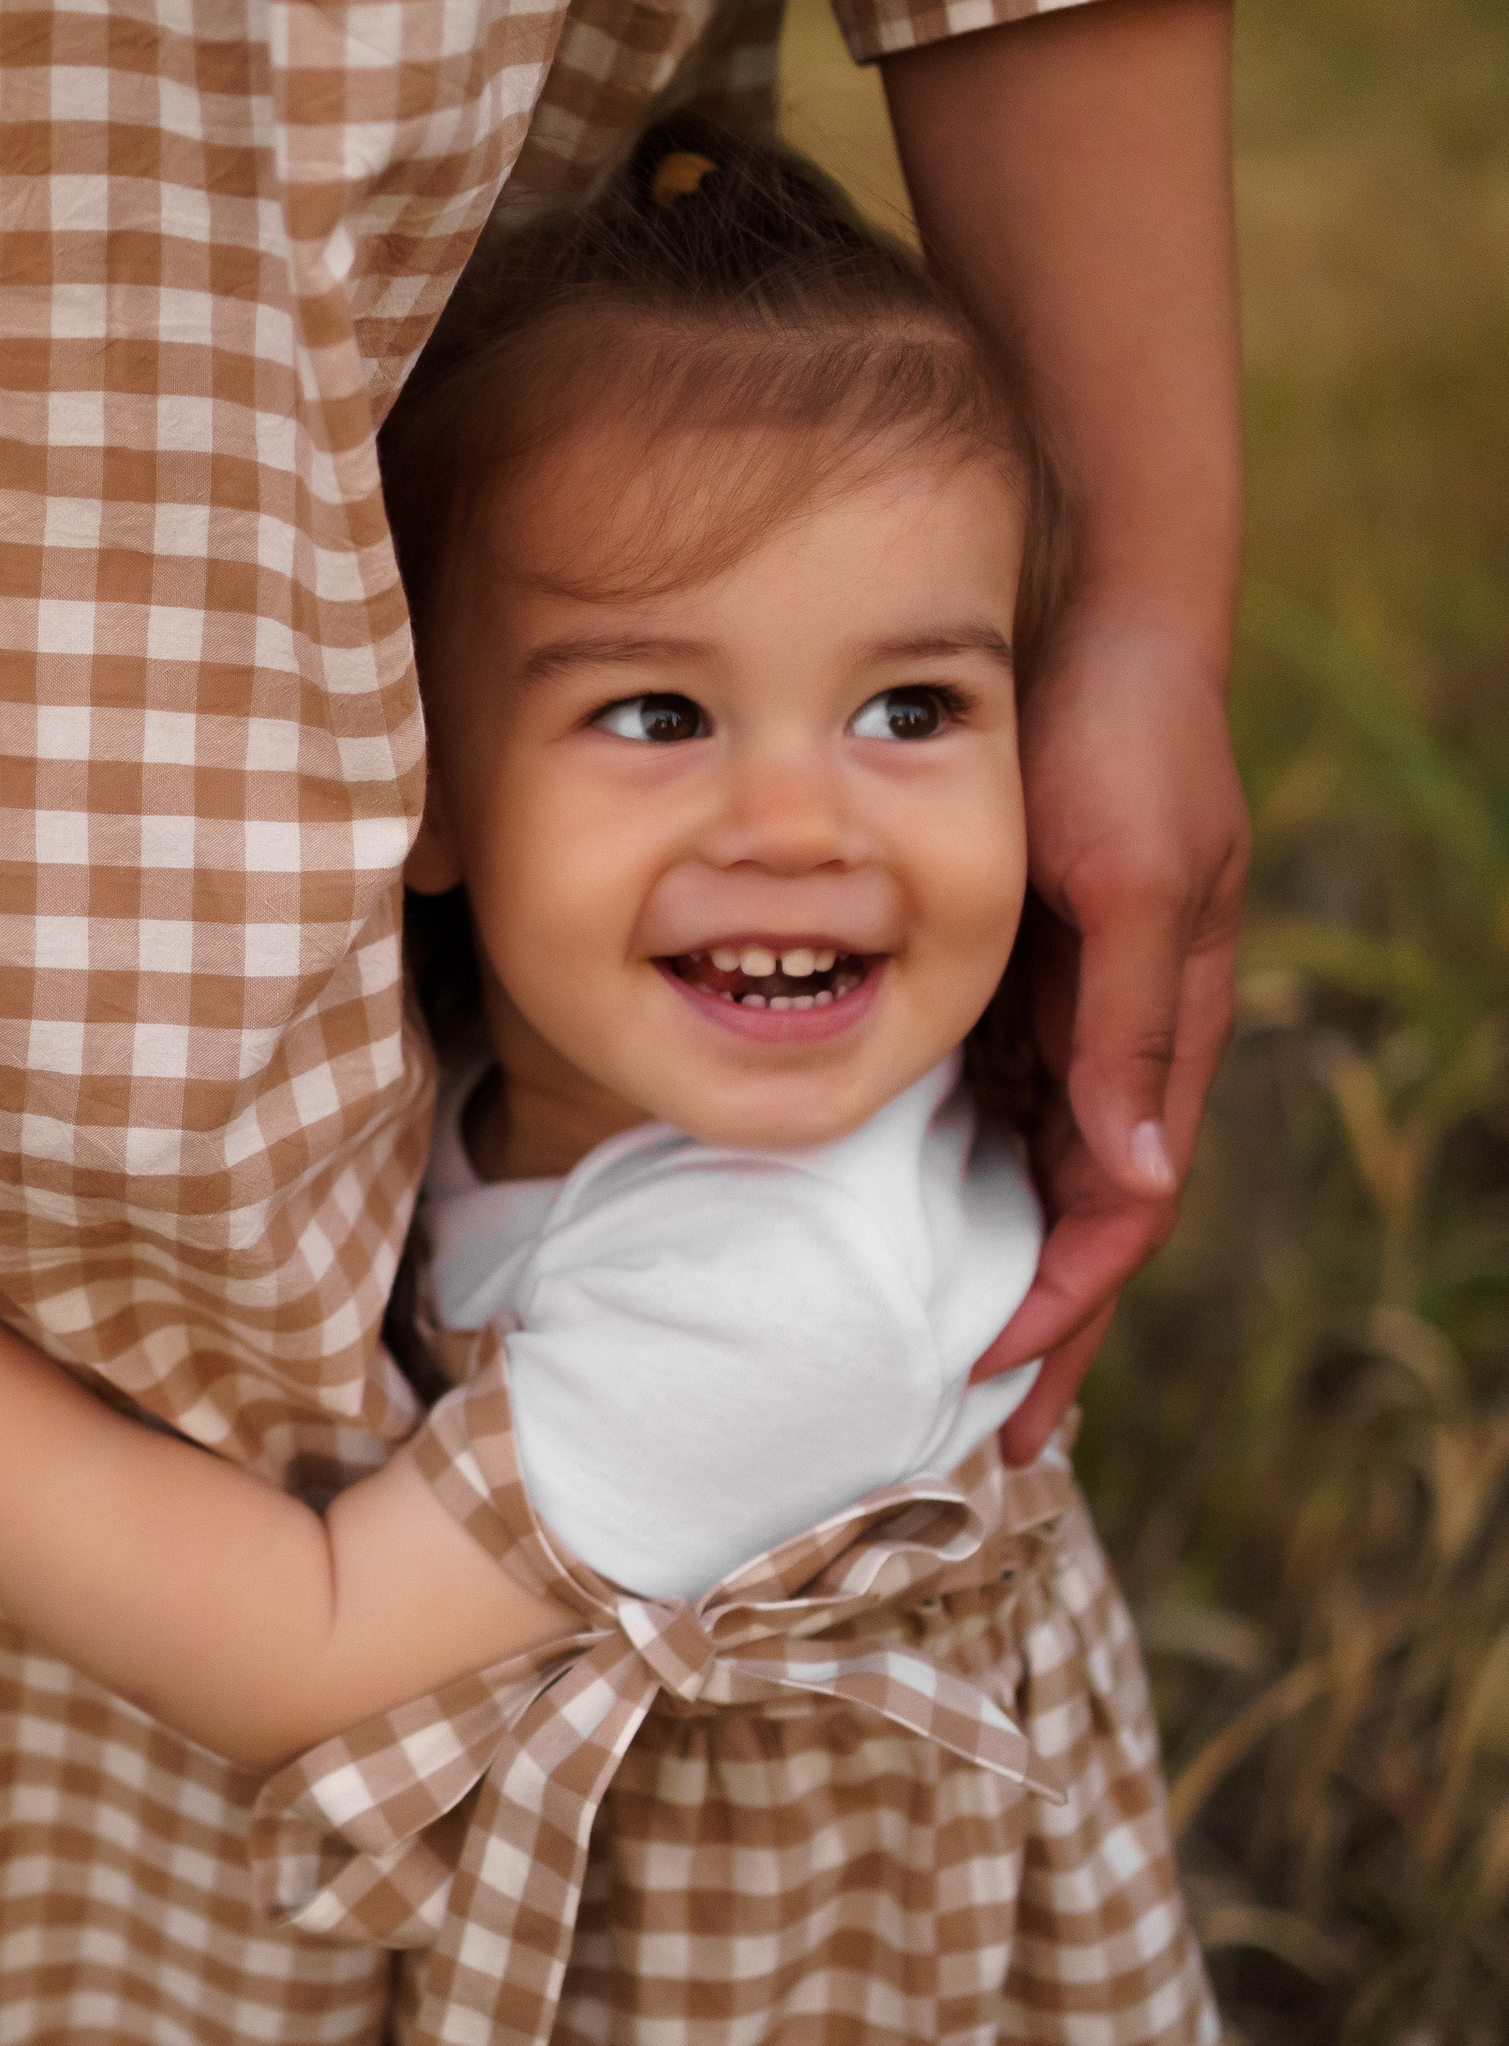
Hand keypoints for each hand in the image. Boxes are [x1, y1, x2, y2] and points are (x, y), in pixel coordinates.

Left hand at [978, 614, 1246, 1456]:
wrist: (1085, 611)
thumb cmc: (1118, 740)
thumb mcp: (1133, 884)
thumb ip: (1131, 1034)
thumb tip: (1132, 1186)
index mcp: (1163, 1030)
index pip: (1116, 1209)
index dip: (1061, 1308)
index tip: (993, 1387)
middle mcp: (1111, 1032)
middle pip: (1068, 1212)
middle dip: (1032, 1324)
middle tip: (978, 1435)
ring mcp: (1056, 999)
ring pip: (1017, 1161)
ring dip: (982, 1260)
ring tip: (925, 1358)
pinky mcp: (1000, 958)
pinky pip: (972, 1087)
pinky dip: (940, 1162)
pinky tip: (882, 1214)